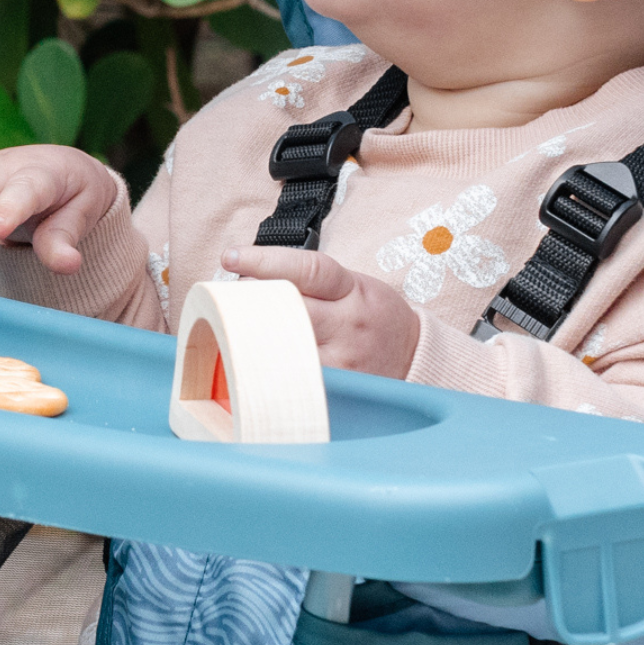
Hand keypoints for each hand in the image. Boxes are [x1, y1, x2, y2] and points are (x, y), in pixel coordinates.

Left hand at [220, 243, 421, 378]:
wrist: (414, 355)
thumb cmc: (373, 314)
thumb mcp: (352, 285)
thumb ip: (310, 281)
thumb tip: (253, 276)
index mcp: (351, 290)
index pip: (307, 269)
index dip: (265, 260)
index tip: (231, 257)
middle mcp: (347, 323)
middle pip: (289, 307)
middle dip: (251, 300)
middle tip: (229, 299)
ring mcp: (342, 359)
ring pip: (286, 345)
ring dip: (254, 334)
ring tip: (237, 328)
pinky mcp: (337, 387)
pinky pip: (294, 375)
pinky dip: (270, 366)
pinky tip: (254, 360)